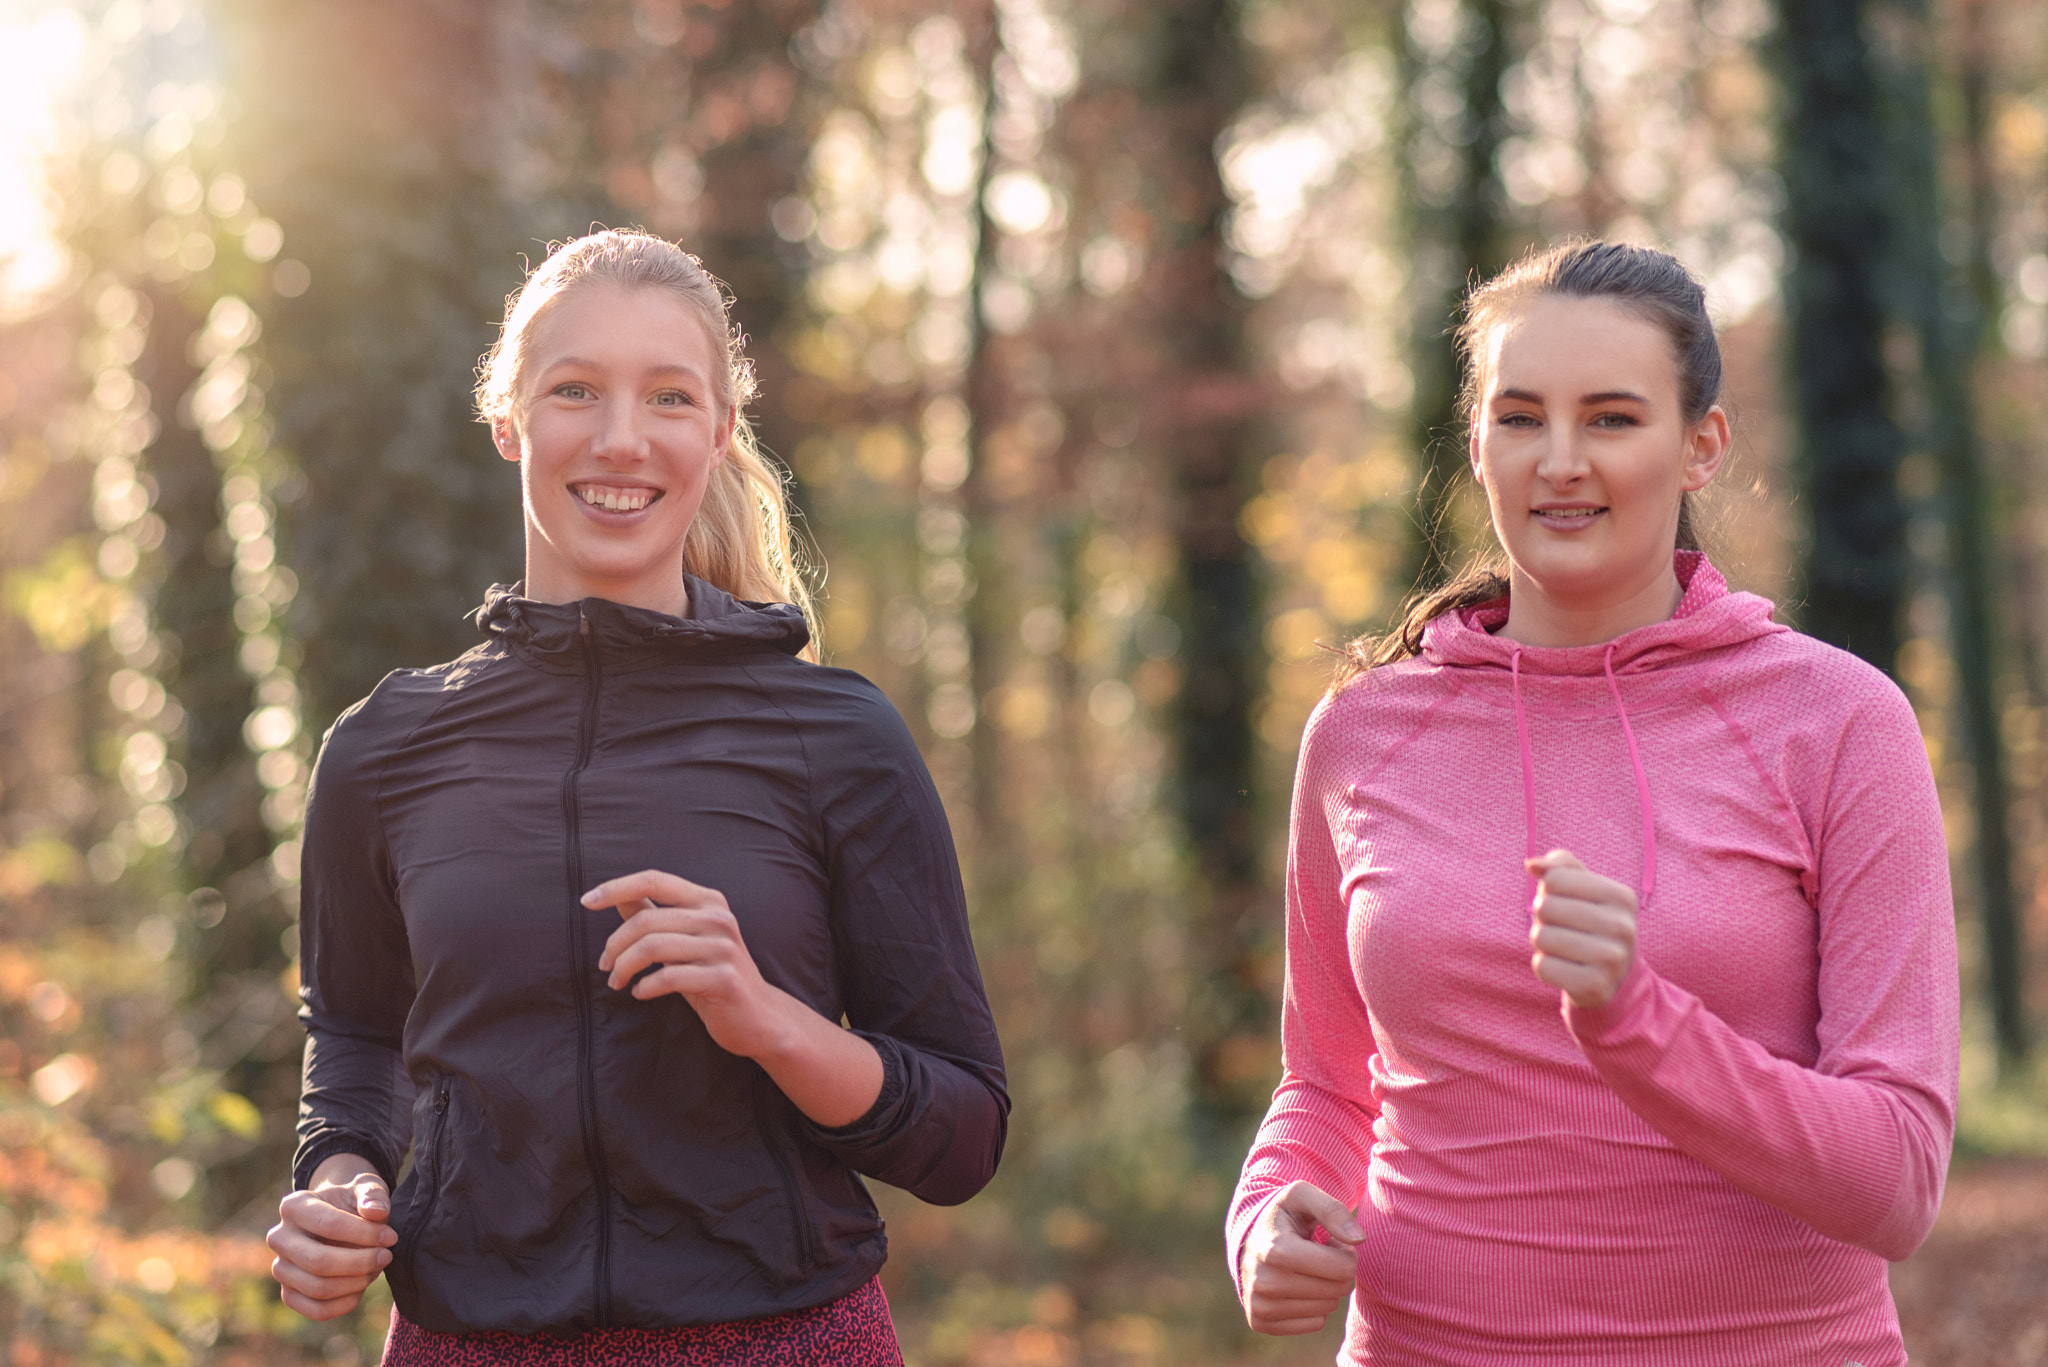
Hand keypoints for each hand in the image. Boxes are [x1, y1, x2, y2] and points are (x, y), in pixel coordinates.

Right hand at [267, 1156, 395, 1320]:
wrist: (343, 1219)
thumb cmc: (354, 1202)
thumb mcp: (366, 1187)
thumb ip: (373, 1195)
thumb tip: (376, 1212)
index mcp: (293, 1206)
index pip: (328, 1224)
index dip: (364, 1233)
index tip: (391, 1237)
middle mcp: (279, 1238)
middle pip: (318, 1261)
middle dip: (360, 1262)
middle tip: (387, 1256)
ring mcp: (280, 1268)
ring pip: (317, 1288)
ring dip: (355, 1283)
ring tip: (376, 1268)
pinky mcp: (289, 1294)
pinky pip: (316, 1310)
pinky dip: (345, 1304)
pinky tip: (363, 1287)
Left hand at [584, 869, 791, 1060]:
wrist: (758, 1017)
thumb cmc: (713, 975)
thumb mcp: (684, 940)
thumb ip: (654, 915)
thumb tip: (617, 895)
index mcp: (708, 901)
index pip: (655, 880)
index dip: (616, 887)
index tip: (586, 901)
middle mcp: (718, 918)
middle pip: (646, 920)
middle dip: (614, 945)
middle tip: (605, 966)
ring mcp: (723, 948)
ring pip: (653, 947)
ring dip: (624, 967)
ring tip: (618, 981)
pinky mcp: (723, 979)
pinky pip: (668, 978)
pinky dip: (645, 987)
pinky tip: (641, 993)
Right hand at [1240, 1181, 1362, 1335]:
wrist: (1250, 1239)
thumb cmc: (1284, 1215)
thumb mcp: (1304, 1196)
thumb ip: (1333, 1210)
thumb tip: (1359, 1240)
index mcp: (1275, 1250)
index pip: (1343, 1267)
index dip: (1346, 1252)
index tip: (1331, 1241)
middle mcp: (1264, 1283)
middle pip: (1337, 1289)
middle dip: (1337, 1270)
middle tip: (1319, 1254)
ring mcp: (1260, 1306)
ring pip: (1327, 1308)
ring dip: (1326, 1287)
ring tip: (1307, 1267)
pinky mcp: (1260, 1322)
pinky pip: (1315, 1323)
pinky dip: (1314, 1305)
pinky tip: (1298, 1285)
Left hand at [1527, 848, 1637, 1008]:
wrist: (1615, 979)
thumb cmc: (1591, 923)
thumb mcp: (1584, 888)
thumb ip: (1559, 866)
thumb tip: (1532, 864)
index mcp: (1622, 897)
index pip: (1555, 879)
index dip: (1549, 891)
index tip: (1566, 904)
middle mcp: (1623, 927)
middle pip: (1545, 907)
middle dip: (1543, 917)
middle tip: (1562, 928)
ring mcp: (1611, 959)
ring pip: (1541, 936)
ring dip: (1542, 942)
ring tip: (1563, 948)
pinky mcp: (1594, 986)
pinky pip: (1542, 967)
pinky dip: (1545, 966)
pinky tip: (1565, 968)